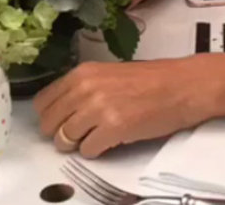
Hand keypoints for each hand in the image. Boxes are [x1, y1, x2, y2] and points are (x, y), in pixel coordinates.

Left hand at [34, 56, 212, 157]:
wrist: (182, 86)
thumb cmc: (151, 80)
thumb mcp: (109, 74)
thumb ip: (83, 88)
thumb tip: (61, 110)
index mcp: (83, 72)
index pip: (43, 102)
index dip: (50, 116)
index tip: (61, 122)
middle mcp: (85, 88)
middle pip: (49, 124)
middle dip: (60, 133)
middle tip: (79, 134)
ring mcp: (98, 108)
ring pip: (64, 140)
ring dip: (78, 144)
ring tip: (97, 136)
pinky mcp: (113, 128)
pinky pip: (88, 151)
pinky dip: (96, 151)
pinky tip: (111, 140)